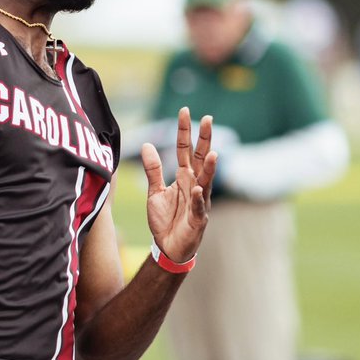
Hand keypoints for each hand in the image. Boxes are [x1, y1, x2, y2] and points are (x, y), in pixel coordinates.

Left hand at [141, 107, 215, 264]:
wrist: (168, 248)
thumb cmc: (165, 219)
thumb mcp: (154, 191)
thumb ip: (153, 169)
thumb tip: (147, 144)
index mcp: (183, 177)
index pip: (185, 149)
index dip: (184, 131)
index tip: (184, 111)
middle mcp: (194, 185)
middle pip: (201, 159)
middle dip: (204, 140)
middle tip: (208, 119)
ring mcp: (199, 201)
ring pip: (206, 181)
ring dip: (210, 168)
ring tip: (213, 153)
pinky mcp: (198, 219)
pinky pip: (198, 207)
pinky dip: (198, 198)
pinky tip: (197, 188)